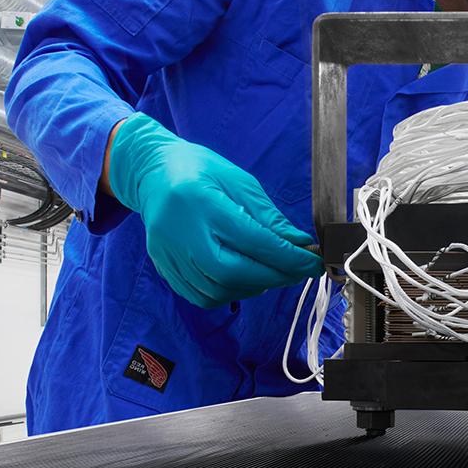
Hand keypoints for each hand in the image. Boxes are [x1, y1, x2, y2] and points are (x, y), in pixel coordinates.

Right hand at [107, 113, 321, 307]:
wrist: (154, 173)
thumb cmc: (202, 171)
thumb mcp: (241, 183)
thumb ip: (269, 217)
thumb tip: (299, 244)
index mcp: (201, 202)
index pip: (251, 240)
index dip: (287, 257)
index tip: (312, 262)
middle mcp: (180, 232)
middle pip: (232, 271)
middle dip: (274, 276)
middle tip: (300, 271)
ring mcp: (168, 254)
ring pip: (218, 290)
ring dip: (255, 287)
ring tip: (276, 273)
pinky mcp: (165, 268)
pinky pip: (202, 296)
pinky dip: (231, 293)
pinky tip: (248, 279)